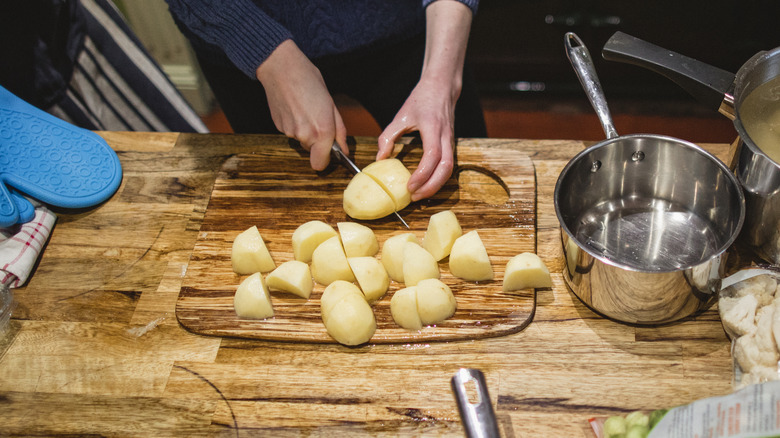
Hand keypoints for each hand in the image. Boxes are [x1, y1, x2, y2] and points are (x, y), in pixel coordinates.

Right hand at [256, 40, 347, 169]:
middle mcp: (305, 135)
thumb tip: (344, 150)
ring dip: (305, 131)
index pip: (320, 164)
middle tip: (318, 119)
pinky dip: (294, 124)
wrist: (281, 68)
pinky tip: (294, 108)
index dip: (325, 159)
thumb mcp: (332, 104)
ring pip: (301, 141)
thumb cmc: (309, 80)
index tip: (329, 150)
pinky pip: (291, 132)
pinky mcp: (278, 126)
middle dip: (317, 141)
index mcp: (322, 131)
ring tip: (305, 109)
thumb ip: (339, 131)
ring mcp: (290, 132)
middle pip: (312, 151)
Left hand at [376, 0, 472, 200]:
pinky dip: (438, 179)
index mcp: (432, 127)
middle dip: (431, 186)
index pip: (432, 155)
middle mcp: (445, 136)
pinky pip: (448, 167)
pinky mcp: (451, 145)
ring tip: (419, 195)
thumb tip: (379, 159)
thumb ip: (388, 136)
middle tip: (414, 197)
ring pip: (450, 170)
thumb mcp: (400, 116)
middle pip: (446, 168)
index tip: (409, 186)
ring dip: (436, 186)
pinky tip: (426, 185)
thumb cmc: (421, 100)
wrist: (442, 87)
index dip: (422, 174)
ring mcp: (451, 142)